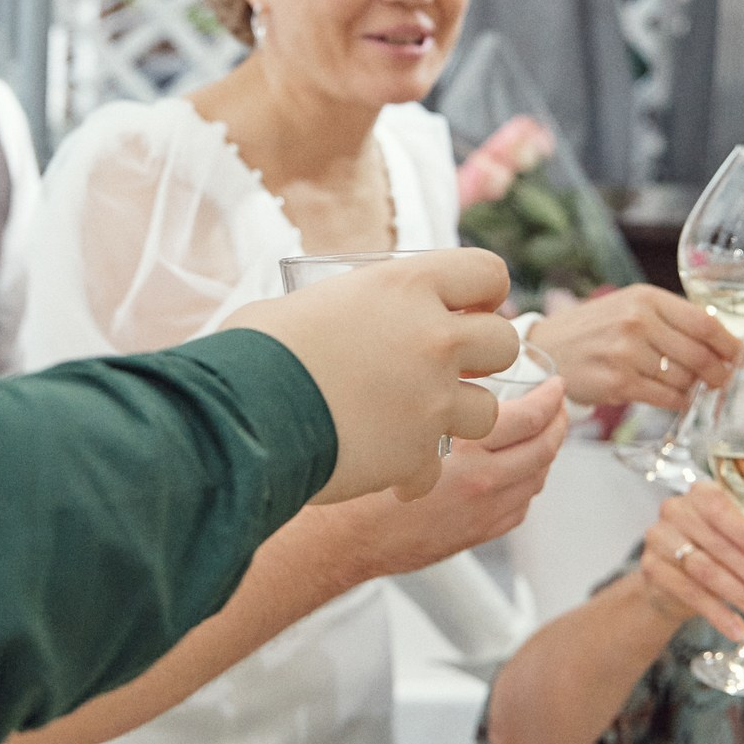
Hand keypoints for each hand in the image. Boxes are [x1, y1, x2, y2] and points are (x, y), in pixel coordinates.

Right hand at [227, 248, 516, 502]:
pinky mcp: (420, 452)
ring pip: (488, 411)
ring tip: (415, 422)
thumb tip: (341, 320)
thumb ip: (347, 309)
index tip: (468, 309)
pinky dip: (414, 471)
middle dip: (482, 358)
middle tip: (448, 368)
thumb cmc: (256, 353)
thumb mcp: (304, 304)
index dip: (483, 293)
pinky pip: (438, 465)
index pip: (486, 272)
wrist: (240, 416)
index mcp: (405, 285)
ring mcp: (433, 398)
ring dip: (456, 418)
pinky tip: (383, 466)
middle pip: (503, 342)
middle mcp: (433, 338)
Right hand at [313, 377, 568, 580]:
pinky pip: (521, 505)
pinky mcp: (479, 534)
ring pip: (537, 478)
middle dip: (558, 422)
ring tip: (541, 429)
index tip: (555, 384)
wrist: (346, 542)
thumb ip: (436, 412)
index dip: (550, 399)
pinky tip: (516, 465)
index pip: (529, 422)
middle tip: (558, 401)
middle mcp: (483, 490)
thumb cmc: (362, 487)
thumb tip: (457, 380)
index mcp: (466, 462)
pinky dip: (528, 480)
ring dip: (546, 450)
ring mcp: (485, 516)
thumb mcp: (401, 433)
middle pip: (544, 451)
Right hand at [525, 283, 740, 409]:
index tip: (740, 355)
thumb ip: (670, 318)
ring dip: (693, 387)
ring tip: (688, 386)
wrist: (546, 350)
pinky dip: (677, 401)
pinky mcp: (617, 383)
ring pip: (684, 379)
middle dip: (719, 372)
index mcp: (645, 298)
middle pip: (699, 353)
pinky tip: (673, 398)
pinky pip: (666, 398)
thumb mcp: (630, 307)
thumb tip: (720, 341)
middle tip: (723, 379)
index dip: (729, 343)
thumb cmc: (594, 330)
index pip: (704, 321)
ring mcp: (626, 353)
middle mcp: (637, 322)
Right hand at [635, 482, 743, 641]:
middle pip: (717, 545)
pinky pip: (688, 593)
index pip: (723, 509)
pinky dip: (717, 614)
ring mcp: (659, 538)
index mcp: (702, 493)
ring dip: (740, 596)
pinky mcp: (651, 568)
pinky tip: (738, 630)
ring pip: (704, 571)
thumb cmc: (719, 550)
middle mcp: (676, 510)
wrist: (674, 578)